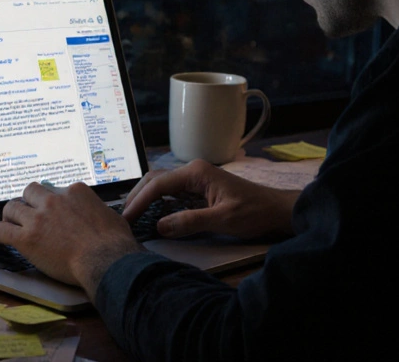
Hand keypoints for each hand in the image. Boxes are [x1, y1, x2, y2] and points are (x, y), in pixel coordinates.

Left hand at [0, 181, 144, 297]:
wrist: (107, 260)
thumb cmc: (115, 244)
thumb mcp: (111, 216)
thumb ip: (98, 212)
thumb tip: (101, 218)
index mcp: (74, 192)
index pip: (54, 190)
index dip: (51, 203)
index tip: (50, 213)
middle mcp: (54, 199)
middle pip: (30, 192)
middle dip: (27, 203)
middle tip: (27, 215)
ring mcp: (38, 217)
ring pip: (11, 207)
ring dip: (9, 217)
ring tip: (8, 226)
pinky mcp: (27, 237)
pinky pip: (0, 231)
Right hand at [123, 159, 298, 240]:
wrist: (276, 210)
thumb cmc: (253, 213)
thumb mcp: (222, 219)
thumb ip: (190, 222)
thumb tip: (159, 226)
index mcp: (196, 172)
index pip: (158, 184)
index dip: (139, 201)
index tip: (126, 218)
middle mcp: (193, 170)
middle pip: (155, 180)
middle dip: (137, 197)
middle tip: (123, 218)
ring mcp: (195, 178)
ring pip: (161, 185)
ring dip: (145, 199)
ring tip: (131, 217)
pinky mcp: (199, 188)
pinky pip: (171, 192)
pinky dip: (157, 202)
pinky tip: (151, 215)